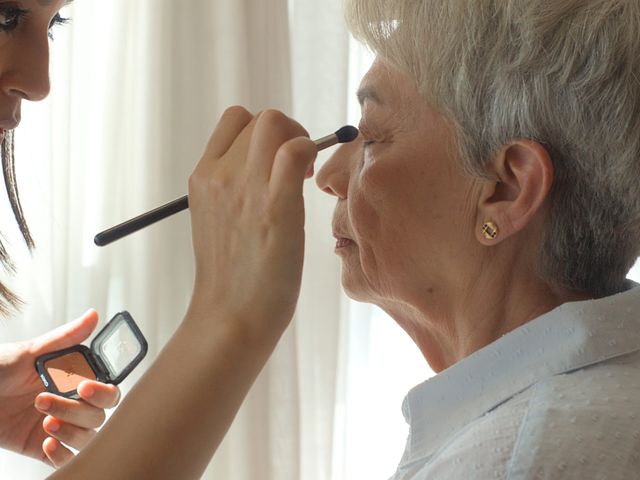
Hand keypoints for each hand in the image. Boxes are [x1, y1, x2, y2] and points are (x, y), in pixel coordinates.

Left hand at [0, 309, 120, 466]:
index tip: (85, 387)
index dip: (103, 390)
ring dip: (70, 430)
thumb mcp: (28, 353)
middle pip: (99, 413)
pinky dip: (62, 453)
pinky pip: (68, 457)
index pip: (107, 387)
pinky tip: (47, 442)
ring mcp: (60, 424)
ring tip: (44, 421)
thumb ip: (64, 338)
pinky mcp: (43, 446)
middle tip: (46, 401)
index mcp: (73, 377)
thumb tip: (92, 316)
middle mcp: (71, 401)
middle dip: (77, 410)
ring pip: (87, 435)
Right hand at [188, 107, 316, 336]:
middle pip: (260, 118)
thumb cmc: (232, 274)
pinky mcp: (276, 206)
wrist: (231, 315)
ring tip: (303, 177)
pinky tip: (308, 184)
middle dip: (286, 132)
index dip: (262, 131)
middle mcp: (220, 175)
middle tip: (296, 169)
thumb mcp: (217, 220)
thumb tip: (267, 165)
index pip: (235, 120)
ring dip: (299, 140)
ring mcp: (246, 188)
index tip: (274, 160)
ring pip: (276, 123)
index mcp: (202, 177)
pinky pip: (297, 151)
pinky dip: (310, 154)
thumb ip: (233, 188)